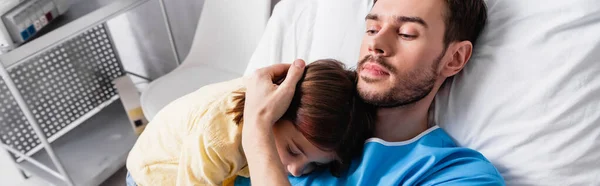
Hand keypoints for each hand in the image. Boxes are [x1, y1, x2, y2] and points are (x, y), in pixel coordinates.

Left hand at [242, 59, 304, 185]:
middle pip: (276, 74)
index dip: (294, 71)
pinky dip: (274, 92)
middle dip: (287, 79)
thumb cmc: (270, 110)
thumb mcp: (286, 90)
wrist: (257, 127)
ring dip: (281, 86)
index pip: (282, 67)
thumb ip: (294, 75)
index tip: (303, 75)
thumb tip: (300, 62)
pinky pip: (266, 89)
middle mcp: (253, 78)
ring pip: (271, 82)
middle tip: (297, 87)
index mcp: (260, 73)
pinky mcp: (252, 96)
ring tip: (289, 95)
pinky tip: (280, 100)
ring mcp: (251, 87)